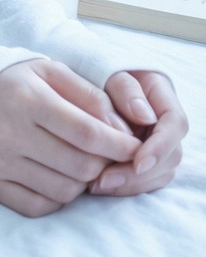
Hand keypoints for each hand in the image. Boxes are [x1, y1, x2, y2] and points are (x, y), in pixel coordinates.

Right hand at [0, 59, 141, 217]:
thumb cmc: (17, 83)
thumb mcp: (51, 72)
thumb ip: (90, 96)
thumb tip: (123, 132)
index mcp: (27, 98)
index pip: (88, 134)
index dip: (120, 146)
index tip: (135, 147)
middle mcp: (8, 132)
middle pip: (80, 166)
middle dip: (103, 163)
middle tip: (103, 154)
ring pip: (64, 191)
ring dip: (81, 181)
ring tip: (76, 161)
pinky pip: (39, 206)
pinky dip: (57, 196)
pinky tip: (54, 174)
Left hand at [88, 71, 187, 196]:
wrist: (82, 76)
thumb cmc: (96, 69)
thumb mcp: (108, 71)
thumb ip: (125, 89)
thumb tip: (145, 116)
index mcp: (162, 95)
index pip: (175, 124)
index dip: (160, 147)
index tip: (137, 163)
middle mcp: (165, 122)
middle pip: (171, 155)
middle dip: (140, 173)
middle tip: (105, 181)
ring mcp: (157, 142)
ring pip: (160, 173)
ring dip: (131, 184)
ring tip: (96, 186)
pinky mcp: (144, 158)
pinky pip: (145, 179)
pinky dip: (125, 186)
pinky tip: (98, 186)